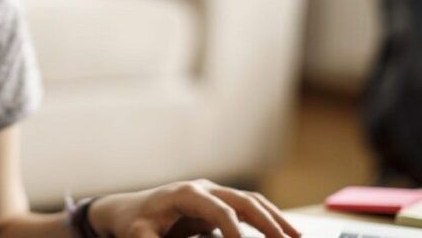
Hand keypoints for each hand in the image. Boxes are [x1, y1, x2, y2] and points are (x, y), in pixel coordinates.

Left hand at [87, 179, 299, 237]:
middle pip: (243, 200)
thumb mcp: (138, 236)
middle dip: (268, 221)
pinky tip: (282, 232)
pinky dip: (266, 218)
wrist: (125, 210)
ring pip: (251, 201)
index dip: (235, 230)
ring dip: (274, 218)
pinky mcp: (216, 204)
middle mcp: (203, 189)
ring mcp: (212, 193)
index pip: (219, 210)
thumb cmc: (132, 223)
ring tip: (296, 236)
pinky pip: (247, 208)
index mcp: (185, 194)